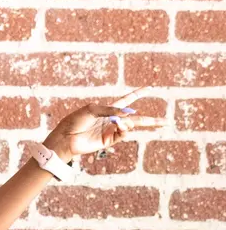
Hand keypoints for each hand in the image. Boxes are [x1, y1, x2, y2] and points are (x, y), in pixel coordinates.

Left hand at [43, 91, 160, 164]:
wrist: (65, 138)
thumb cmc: (74, 121)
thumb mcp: (92, 110)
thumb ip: (110, 110)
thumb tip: (127, 114)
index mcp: (108, 109)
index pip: (127, 100)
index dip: (138, 94)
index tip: (149, 88)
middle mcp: (112, 120)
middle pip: (136, 119)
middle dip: (150, 121)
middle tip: (165, 122)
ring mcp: (111, 131)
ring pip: (131, 127)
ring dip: (132, 123)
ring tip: (124, 122)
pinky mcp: (108, 141)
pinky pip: (122, 134)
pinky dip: (125, 129)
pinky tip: (121, 125)